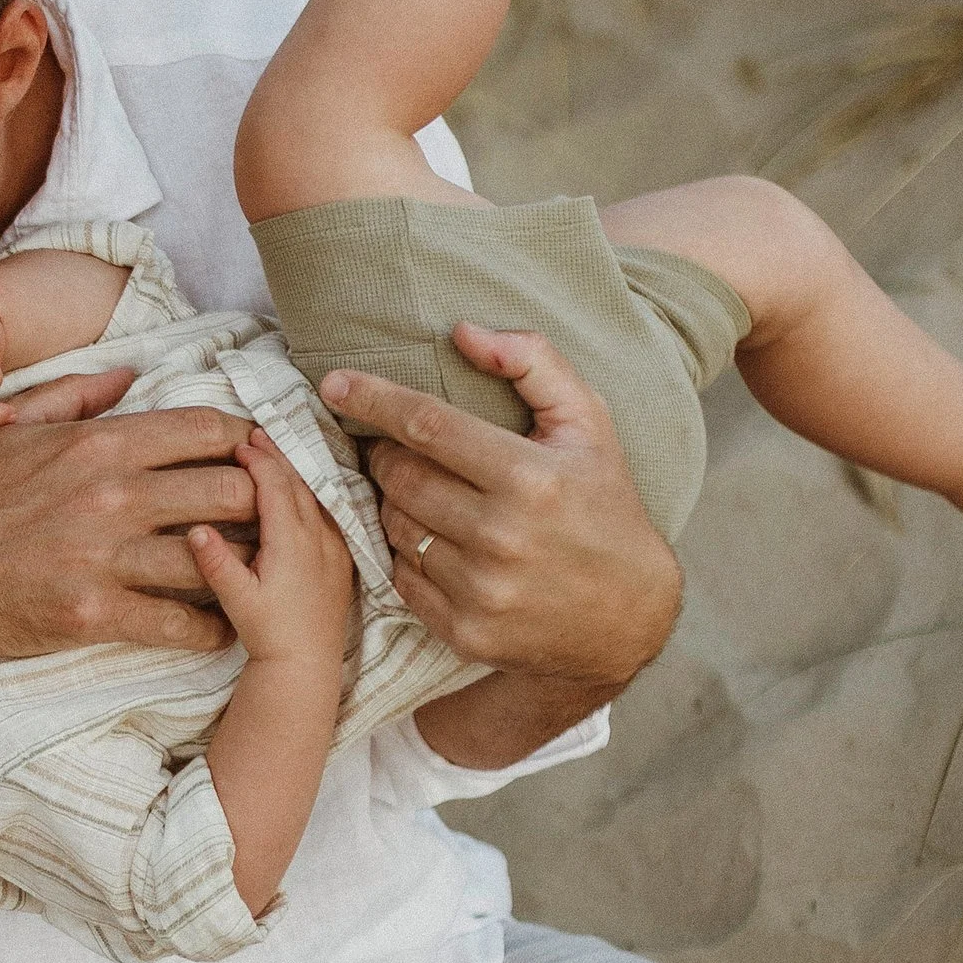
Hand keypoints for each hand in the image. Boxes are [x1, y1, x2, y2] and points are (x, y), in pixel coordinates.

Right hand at [0, 382, 255, 661]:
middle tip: (271, 526)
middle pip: (232, 488)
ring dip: (244, 571)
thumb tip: (127, 374)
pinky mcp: (91, 613)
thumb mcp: (14, 432)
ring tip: (258, 581)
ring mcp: (102, 556)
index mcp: (97, 442)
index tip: (259, 462)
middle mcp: (110, 493)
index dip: (248, 444)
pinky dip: (211, 629)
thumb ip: (77, 399)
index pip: (208, 428)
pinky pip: (182, 624)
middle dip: (261, 507)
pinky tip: (219, 629)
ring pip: (218, 558)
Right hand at [187, 436, 352, 665]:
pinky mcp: (342, 560)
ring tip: (277, 455)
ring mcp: (335, 547)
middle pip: (299, 482)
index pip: (276, 485)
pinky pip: (328, 513)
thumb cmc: (270, 634)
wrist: (307, 665)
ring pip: (316, 495)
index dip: (257, 459)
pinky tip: (302, 492)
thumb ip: (217, 563)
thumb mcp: (237, 600)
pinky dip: (312, 493)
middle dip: (277, 456)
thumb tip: (196, 529)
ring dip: (295, 472)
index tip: (240, 442)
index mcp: (292, 541)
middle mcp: (319, 537)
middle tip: (258, 434)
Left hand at [326, 323, 681, 692]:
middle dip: (386, 455)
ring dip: (395, 503)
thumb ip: (533, 363)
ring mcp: (481, 590)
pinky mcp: (465, 630)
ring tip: (423, 493)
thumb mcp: (588, 422)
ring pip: (394, 527)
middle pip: (401, 477)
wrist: (628, 614)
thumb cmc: (603, 503)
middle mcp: (502, 536)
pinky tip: (434, 540)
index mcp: (530, 477)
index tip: (334, 383)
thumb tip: (463, 332)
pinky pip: (401, 577)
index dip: (375, 400)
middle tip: (398, 449)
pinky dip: (405, 552)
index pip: (429, 426)